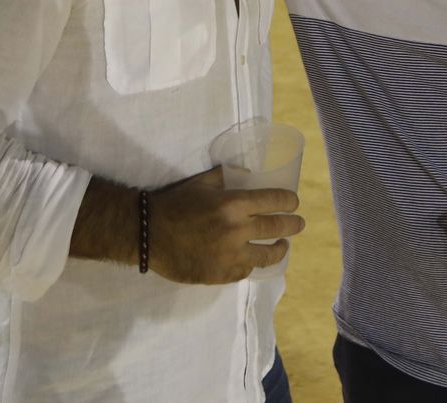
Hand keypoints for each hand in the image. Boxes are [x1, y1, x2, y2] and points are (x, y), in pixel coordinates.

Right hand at [149, 167, 304, 284]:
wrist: (147, 235)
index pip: (273, 201)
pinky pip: (245, 271)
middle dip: (292, 225)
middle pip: (276, 228)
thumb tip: (247, 171)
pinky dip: (250, 264)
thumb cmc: (174, 204)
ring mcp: (230, 256)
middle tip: (299, 224)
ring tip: (282, 246)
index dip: (288, 202)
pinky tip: (252, 260)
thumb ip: (226, 176)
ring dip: (279, 249)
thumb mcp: (201, 183)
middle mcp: (236, 231)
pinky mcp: (221, 275)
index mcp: (233, 205)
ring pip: (266, 256)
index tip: (294, 203)